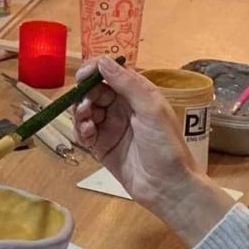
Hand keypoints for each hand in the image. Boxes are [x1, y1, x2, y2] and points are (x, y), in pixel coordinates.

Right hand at [71, 57, 234, 245]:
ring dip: (80, 112)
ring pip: (85, 110)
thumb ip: (127, 84)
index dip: (94, 71)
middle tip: (85, 105)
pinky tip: (87, 134)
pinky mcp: (100, 146)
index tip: (82, 77)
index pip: (111, 73)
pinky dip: (80, 129)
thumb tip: (102, 61)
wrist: (168, 187)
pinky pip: (83, 131)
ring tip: (86, 122)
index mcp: (137, 94)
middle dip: (85, 94)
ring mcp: (110, 127)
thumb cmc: (166, 146)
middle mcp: (122, 107)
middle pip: (94, 91)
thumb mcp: (151, 110)